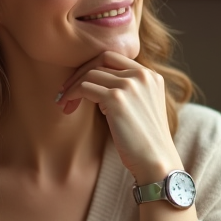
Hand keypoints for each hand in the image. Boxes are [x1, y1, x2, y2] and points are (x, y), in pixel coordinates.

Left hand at [56, 50, 181, 184]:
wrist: (156, 162)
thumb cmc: (145, 142)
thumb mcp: (142, 107)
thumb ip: (127, 91)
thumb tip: (94, 84)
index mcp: (151, 75)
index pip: (114, 58)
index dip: (93, 68)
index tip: (79, 83)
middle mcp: (143, 75)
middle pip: (100, 59)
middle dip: (80, 72)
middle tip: (66, 90)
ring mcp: (130, 85)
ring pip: (90, 74)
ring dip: (72, 86)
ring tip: (64, 103)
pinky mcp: (117, 99)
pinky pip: (85, 88)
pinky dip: (72, 95)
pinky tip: (67, 107)